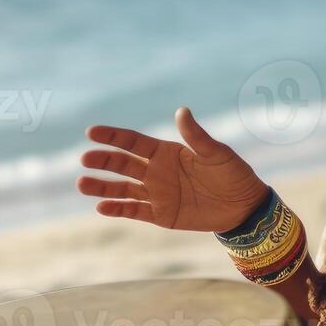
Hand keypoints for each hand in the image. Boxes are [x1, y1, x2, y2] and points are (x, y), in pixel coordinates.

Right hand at [77, 107, 268, 232]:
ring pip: (122, 188)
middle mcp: (156, 171)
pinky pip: (134, 211)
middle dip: (104, 160)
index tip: (92, 132)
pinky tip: (100, 207)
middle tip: (84, 159)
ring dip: (102, 186)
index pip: (133, 142)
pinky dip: (117, 209)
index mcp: (166, 152)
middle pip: (123, 164)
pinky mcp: (161, 215)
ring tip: (81, 184)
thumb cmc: (233, 174)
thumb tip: (181, 111)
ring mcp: (157, 194)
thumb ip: (197, 136)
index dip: (113, 137)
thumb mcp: (217, 154)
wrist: (244, 207)